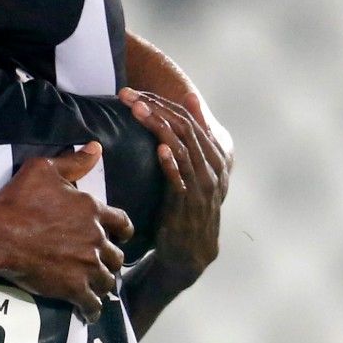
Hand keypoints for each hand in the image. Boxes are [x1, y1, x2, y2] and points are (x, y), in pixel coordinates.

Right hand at [0, 143, 134, 319]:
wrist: (0, 235)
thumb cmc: (19, 200)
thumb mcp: (44, 169)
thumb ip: (74, 162)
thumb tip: (97, 148)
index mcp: (94, 211)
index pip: (123, 223)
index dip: (123, 230)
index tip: (120, 235)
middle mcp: (97, 239)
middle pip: (117, 255)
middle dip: (110, 259)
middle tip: (101, 263)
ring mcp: (88, 266)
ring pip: (108, 280)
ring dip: (104, 284)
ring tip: (97, 288)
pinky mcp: (75, 288)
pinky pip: (93, 304)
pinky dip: (93, 309)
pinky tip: (90, 312)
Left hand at [120, 89, 228, 283]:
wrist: (193, 250)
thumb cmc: (190, 204)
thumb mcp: (195, 166)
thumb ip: (194, 135)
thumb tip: (191, 97)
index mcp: (214, 152)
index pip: (188, 117)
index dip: (161, 101)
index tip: (135, 92)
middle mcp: (212, 165)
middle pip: (184, 127)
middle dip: (155, 108)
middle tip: (128, 96)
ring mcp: (202, 185)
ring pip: (182, 148)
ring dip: (159, 127)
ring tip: (138, 111)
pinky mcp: (189, 204)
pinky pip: (182, 180)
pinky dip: (172, 164)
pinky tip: (160, 150)